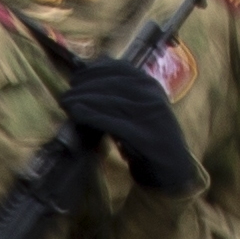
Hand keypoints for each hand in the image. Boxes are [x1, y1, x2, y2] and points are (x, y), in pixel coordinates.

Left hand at [60, 57, 198, 195]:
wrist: (173, 169)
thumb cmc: (149, 138)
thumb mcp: (139, 109)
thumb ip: (122, 93)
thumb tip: (93, 72)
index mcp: (152, 86)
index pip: (121, 69)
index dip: (95, 70)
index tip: (76, 77)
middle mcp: (152, 97)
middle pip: (112, 84)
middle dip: (85, 86)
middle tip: (67, 94)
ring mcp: (149, 116)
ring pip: (110, 101)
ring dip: (83, 99)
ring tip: (65, 102)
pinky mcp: (143, 137)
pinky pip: (112, 122)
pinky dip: (91, 116)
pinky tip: (76, 114)